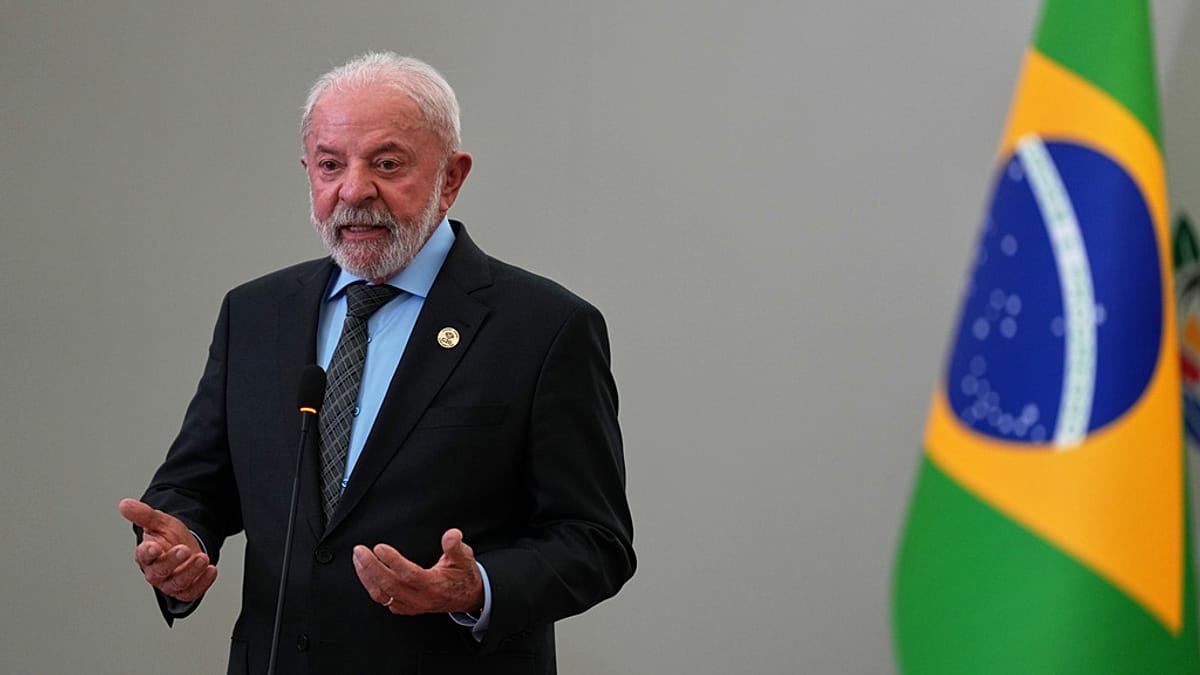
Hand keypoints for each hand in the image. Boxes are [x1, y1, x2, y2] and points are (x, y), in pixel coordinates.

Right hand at [117, 498, 217, 601]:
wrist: (187, 548)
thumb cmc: (170, 538)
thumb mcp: (159, 522)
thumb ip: (143, 514)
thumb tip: (124, 504)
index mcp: (146, 555)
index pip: (143, 556)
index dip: (147, 553)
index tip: (153, 547)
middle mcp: (156, 571)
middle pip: (160, 571)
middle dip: (172, 561)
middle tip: (184, 549)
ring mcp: (171, 583)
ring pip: (177, 583)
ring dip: (191, 571)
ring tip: (202, 558)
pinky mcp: (186, 590)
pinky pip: (192, 591)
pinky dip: (203, 583)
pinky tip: (211, 570)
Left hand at [352, 528, 483, 614]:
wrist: (467, 597)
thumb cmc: (463, 576)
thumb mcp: (464, 558)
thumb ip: (456, 546)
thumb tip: (452, 535)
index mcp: (433, 586)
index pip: (408, 574)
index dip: (392, 561)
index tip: (379, 548)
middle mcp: (419, 598)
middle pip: (389, 585)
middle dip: (371, 567)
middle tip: (359, 551)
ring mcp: (410, 605)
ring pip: (382, 595)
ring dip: (366, 577)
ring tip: (358, 559)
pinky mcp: (405, 607)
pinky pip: (382, 600)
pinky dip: (371, 586)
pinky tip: (365, 574)